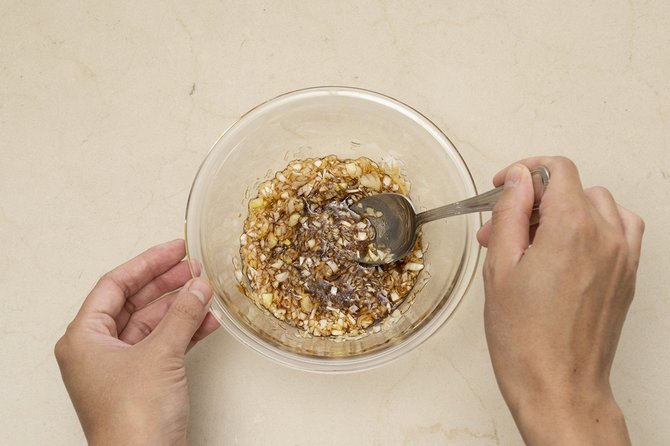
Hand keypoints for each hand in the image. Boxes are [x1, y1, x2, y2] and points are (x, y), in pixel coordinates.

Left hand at [55, 239, 219, 445]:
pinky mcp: (142, 382)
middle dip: (166, 284)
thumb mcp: (160, 354)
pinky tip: (207, 320)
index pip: (115, 286)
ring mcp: (121, 367)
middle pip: (134, 302)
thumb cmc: (132, 419)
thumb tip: (197, 287)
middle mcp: (98, 350)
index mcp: (84, 338)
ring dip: (180, 308)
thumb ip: (181, 314)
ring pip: (152, 324)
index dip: (147, 263)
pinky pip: (164, 345)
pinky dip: (185, 332)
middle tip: (192, 266)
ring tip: (205, 291)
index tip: (174, 249)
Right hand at [478, 157, 643, 444]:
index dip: (524, 171)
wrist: (558, 386)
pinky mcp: (628, 276)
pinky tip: (567, 250)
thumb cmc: (524, 338)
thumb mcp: (499, 268)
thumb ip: (509, 213)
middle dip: (535, 199)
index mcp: (571, 229)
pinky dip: (595, 226)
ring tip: (534, 241)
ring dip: (565, 211)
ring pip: (599, 205)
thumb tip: (517, 179)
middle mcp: (605, 236)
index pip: (557, 169)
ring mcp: (623, 257)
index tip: (505, 186)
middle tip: (503, 229)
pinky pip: (620, 229)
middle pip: (574, 187)